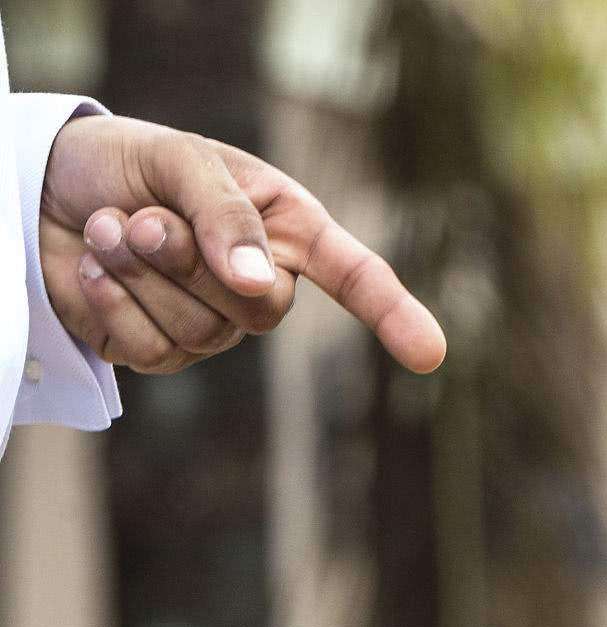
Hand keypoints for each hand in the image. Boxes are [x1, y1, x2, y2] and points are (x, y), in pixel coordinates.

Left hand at [39, 114, 446, 373]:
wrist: (44, 187)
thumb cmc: (129, 162)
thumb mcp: (182, 161)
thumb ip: (226, 215)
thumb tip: (258, 286)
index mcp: (287, 229)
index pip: (355, 276)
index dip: (394, 314)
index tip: (431, 355)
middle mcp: (261, 284)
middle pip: (262, 310)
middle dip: (191, 260)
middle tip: (141, 218)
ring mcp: (212, 325)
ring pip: (203, 333)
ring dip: (141, 275)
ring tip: (108, 227)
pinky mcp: (160, 352)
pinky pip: (152, 352)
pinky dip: (113, 302)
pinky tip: (92, 265)